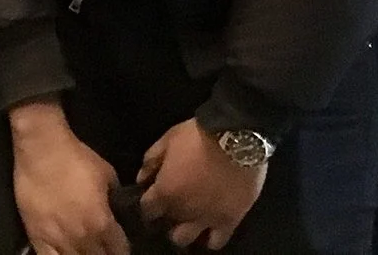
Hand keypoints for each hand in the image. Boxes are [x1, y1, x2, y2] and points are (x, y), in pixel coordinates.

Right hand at [8, 99, 128, 254]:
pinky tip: (64, 254)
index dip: (122, 249)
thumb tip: (118, 209)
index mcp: (101, 223)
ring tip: (84, 252)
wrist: (41, 147)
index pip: (120, 251)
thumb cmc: (75, 157)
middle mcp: (81, 238)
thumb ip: (115, 197)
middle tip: (103, 248)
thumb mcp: (107, 173)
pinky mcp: (36, 237)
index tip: (120, 245)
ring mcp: (57, 240)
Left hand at [138, 119, 263, 248]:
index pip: (147, 209)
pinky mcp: (229, 221)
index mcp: (165, 191)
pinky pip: (217, 242)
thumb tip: (141, 179)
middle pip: (166, 228)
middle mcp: (182, 212)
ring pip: (186, 239)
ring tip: (190, 221)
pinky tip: (211, 229)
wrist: (236, 139)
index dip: (148, 205)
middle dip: (167, 221)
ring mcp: (206, 219)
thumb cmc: (198, 136)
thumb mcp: (168, 139)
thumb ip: (151, 160)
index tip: (152, 200)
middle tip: (174, 209)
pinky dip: (211, 238)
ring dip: (185, 232)